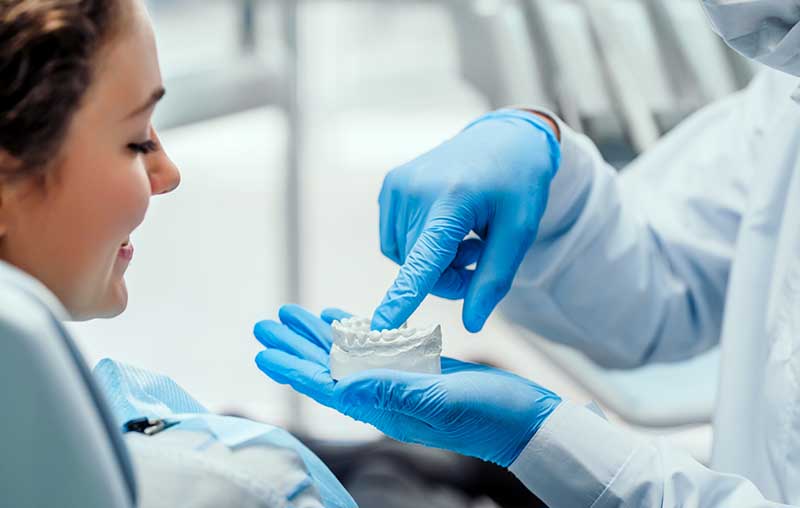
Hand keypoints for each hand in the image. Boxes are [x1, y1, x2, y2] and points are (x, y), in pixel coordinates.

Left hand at [253, 304, 561, 466]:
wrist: (525, 421)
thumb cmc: (489, 415)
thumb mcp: (441, 400)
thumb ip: (393, 390)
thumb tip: (342, 385)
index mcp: (385, 406)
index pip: (327, 385)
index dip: (294, 367)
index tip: (265, 350)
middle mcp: (385, 395)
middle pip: (329, 368)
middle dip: (296, 345)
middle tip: (265, 322)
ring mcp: (401, 382)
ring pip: (348, 355)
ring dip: (318, 335)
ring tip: (292, 315)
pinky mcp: (419, 369)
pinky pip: (376, 347)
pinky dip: (355, 331)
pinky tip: (340, 319)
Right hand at [373, 109, 560, 332]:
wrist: (504, 137)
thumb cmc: (518, 185)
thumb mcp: (520, 232)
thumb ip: (493, 280)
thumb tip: (472, 324)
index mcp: (452, 200)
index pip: (423, 259)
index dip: (403, 296)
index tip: (381, 325)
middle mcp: (414, 190)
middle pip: (417, 269)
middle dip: (447, 277)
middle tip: (478, 256)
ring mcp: (396, 186)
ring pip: (404, 260)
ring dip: (432, 263)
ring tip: (465, 237)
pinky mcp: (389, 186)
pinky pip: (395, 242)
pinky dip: (418, 246)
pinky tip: (445, 227)